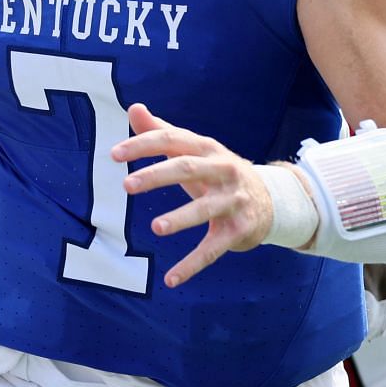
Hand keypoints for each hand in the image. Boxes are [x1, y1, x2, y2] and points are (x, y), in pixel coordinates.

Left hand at [111, 104, 276, 287]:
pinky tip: (171, 279)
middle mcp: (222, 170)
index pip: (172, 140)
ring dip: (181, 218)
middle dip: (157, 176)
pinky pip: (213, 248)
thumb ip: (163, 132)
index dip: (143, 145)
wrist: (271, 200)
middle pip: (187, 168)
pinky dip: (192, 265)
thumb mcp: (195, 151)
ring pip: (205, 209)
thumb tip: (133, 108)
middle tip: (126, 186)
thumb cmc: (219, 173)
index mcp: (207, 148)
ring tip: (156, 228)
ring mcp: (232, 201)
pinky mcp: (238, 230)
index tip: (114, 154)